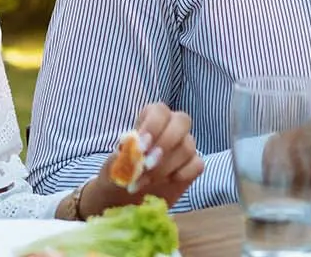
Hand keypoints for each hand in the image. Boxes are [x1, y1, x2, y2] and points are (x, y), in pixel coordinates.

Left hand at [79, 104, 204, 215]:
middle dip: (165, 143)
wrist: (123, 200)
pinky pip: (197, 164)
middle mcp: (171, 127)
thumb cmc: (119, 176)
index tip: (141, 147)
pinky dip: (182, 174)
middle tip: (147, 164)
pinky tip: (165, 183)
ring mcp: (184, 146)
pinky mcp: (193, 166)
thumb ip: (123, 156)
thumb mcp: (113, 167)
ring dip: (166, 165)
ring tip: (146, 181)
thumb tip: (132, 147)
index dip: (153, 126)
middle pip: (182, 121)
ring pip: (188, 146)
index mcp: (150, 118)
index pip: (160, 111)